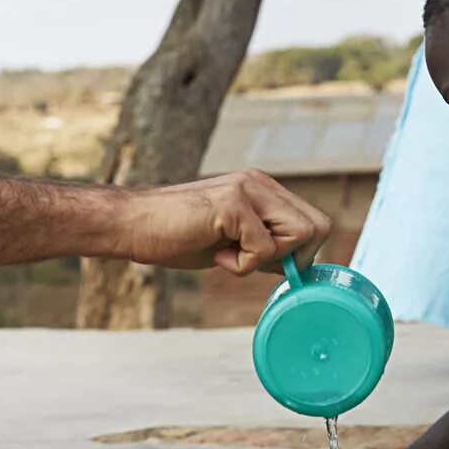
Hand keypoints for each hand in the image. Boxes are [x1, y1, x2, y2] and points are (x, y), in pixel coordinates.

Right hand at [118, 170, 334, 273]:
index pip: (314, 221)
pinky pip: (264, 249)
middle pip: (318, 227)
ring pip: (300, 234)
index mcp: (261, 188)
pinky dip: (241, 265)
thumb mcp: (230, 240)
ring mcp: (247, 189)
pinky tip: (213, 253)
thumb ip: (264, 245)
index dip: (300, 253)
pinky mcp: (232, 204)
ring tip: (228, 254)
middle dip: (291, 257)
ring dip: (267, 259)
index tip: (267, 266)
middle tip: (249, 261)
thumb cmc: (174, 235)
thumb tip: (297, 266)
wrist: (130, 225)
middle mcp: (259, 182)